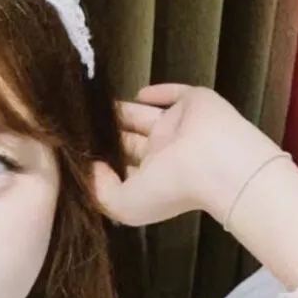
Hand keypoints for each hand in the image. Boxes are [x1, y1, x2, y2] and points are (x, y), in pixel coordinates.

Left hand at [93, 84, 282, 226]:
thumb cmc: (171, 188)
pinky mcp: (194, 102)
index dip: (105, 160)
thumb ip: (101, 190)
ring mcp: (180, 128)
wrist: (216, 163)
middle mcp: (165, 155)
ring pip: (147, 117)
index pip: (125, 169)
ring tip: (100, 106)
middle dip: (111, 134)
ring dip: (126, 112)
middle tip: (84, 122)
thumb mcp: (124, 204)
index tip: (81, 150)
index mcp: (152, 179)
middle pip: (132, 141)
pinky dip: (158, 93)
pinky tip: (139, 93)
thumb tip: (91, 169)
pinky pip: (175, 94)